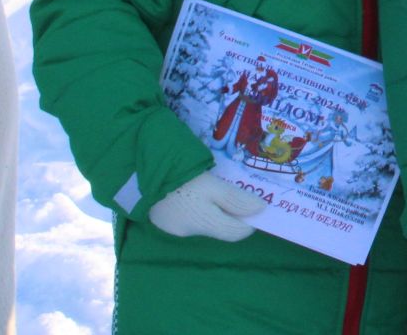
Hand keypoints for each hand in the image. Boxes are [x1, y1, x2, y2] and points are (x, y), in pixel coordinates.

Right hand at [148, 170, 266, 240]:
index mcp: (205, 223)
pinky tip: (198, 193)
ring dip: (215, 210)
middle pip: (220, 228)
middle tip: (241, 195)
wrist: (147, 173)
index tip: (257, 207)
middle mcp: (190, 231)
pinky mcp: (163, 220)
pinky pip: (188, 218)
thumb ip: (237, 199)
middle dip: (233, 215)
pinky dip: (198, 208)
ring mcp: (174, 227)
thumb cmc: (185, 179)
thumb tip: (260, 209)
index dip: (249, 222)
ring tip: (220, 190)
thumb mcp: (214, 186)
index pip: (235, 233)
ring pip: (204, 223)